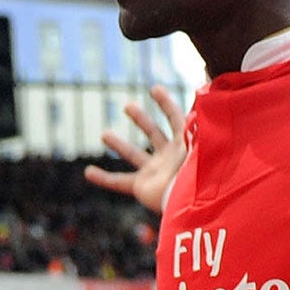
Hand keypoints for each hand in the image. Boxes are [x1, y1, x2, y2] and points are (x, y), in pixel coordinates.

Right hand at [85, 84, 188, 214]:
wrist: (189, 200)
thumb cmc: (197, 171)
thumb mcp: (199, 142)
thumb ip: (196, 122)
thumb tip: (200, 97)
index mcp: (184, 144)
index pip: (176, 119)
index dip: (166, 103)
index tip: (154, 89)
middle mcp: (168, 157)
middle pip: (153, 134)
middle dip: (141, 119)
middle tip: (128, 106)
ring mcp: (154, 172)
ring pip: (134, 155)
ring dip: (119, 145)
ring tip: (104, 134)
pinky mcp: (142, 188)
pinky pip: (119, 182)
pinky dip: (104, 179)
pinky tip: (89, 172)